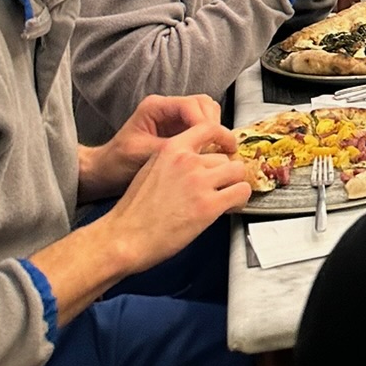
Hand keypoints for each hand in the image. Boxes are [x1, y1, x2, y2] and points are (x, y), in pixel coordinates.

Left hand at [80, 93, 228, 199]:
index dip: (207, 123)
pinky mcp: (177, 131)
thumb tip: (199, 152)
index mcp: (156, 107)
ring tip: (215, 152)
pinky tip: (208, 155)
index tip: (216, 143)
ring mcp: (173, 118)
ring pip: (206, 114)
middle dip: (214, 125)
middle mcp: (167, 108)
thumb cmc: (116, 164)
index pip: (192, 105)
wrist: (103, 173)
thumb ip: (170, 149)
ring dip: (214, 131)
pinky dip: (209, 139)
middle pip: (204, 105)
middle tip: (219, 148)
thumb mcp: (141, 155)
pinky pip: (201, 129)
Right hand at [101, 123, 251, 276]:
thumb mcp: (151, 170)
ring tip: (225, 198)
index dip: (224, 138)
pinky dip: (239, 200)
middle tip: (218, 188)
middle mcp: (189, 161)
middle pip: (225, 158)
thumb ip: (175, 161)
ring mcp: (200, 182)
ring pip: (237, 172)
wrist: (124, 238)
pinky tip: (229, 207)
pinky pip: (241, 192)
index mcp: (172, 149)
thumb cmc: (134, 212)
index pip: (209, 128)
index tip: (228, 146)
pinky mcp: (209, 205)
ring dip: (233, 185)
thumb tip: (195, 164)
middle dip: (224, 174)